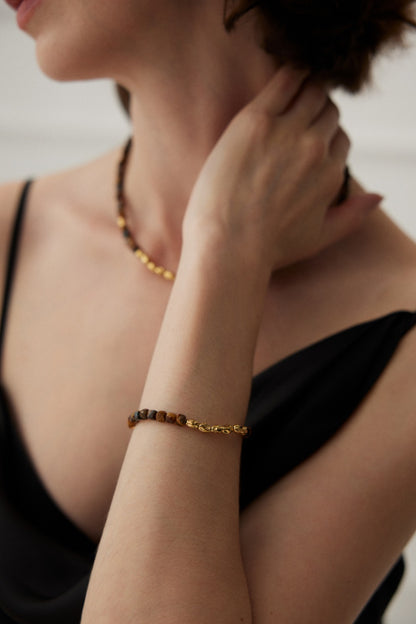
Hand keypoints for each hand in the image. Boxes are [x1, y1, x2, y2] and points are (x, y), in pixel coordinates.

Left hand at [183, 67, 380, 271]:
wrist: (228, 246)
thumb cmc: (267, 249)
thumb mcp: (319, 238)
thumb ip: (352, 216)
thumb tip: (378, 197)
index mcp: (330, 175)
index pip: (340, 139)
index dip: (325, 135)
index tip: (307, 136)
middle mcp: (315, 149)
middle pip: (328, 112)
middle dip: (317, 110)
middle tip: (296, 111)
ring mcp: (287, 132)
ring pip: (312, 92)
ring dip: (307, 87)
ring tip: (292, 89)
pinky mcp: (257, 121)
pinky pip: (284, 81)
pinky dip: (290, 72)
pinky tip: (286, 73)